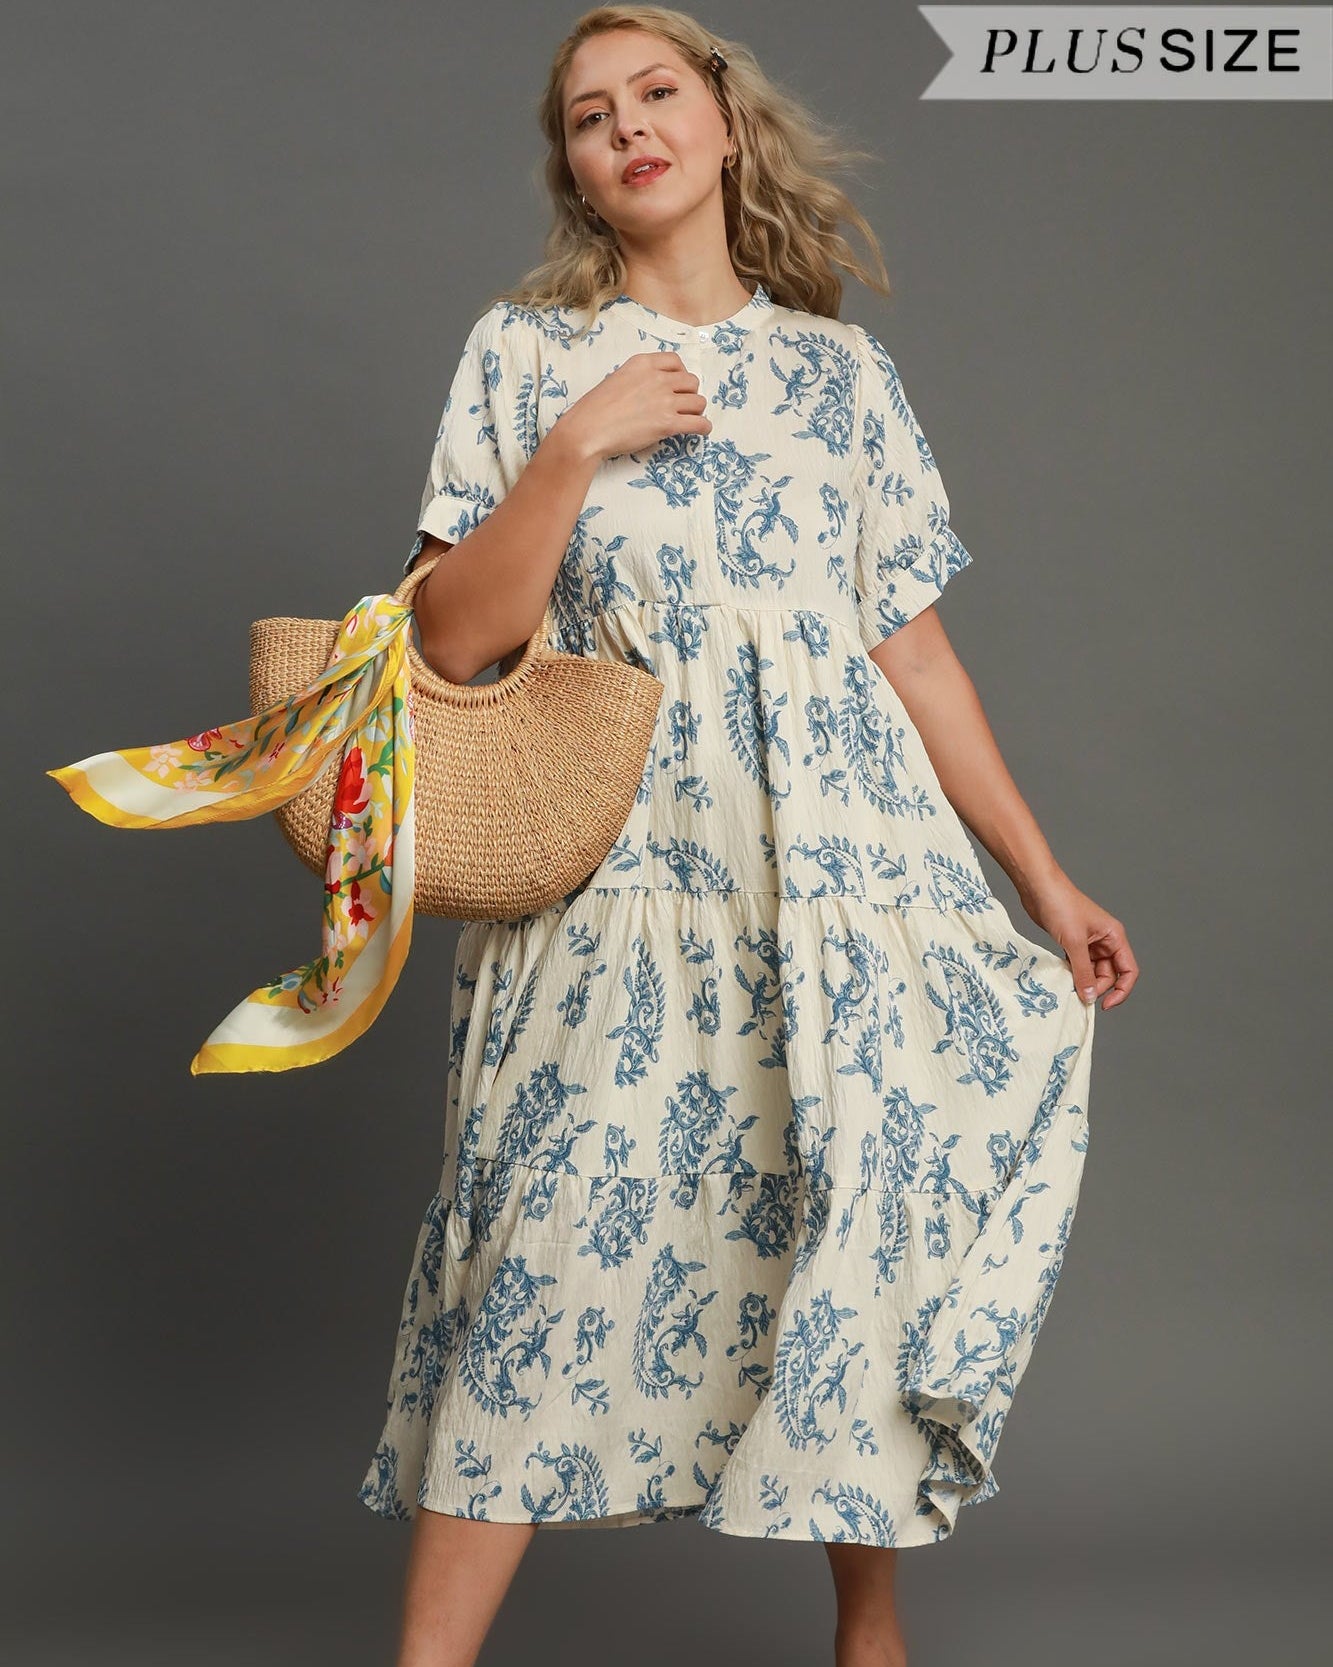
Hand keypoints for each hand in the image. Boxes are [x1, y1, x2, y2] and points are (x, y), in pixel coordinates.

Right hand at [557, 351, 710, 461]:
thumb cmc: (594, 409)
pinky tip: (700, 430)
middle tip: (682, 405)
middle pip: (691, 381)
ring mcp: (664, 400)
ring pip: (698, 402)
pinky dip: (703, 427)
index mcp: (643, 363)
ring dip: (696, 411)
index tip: (677, 385)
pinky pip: (699, 423)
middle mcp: (657, 378)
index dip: (680, 374)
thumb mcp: (616, 379)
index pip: (675, 361)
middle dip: (689, 393)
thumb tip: (651, 390)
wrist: (588, 429)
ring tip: (689, 419)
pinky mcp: (668, 423)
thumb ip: (638, 379)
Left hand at [1020, 874, 1138, 1010]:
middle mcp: (1106, 940)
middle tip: (1078, 994)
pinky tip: (1063, 977)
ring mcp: (1089, 942)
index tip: (1104, 1005)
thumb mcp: (1074, 942)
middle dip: (1097, 986)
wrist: (1039, 887)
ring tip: (1069, 986)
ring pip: (1093, 971)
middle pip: (1110, 974)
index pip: (1128, 971)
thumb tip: (1090, 996)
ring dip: (1084, 981)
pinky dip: (1074, 973)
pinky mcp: (1073, 942)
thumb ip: (1083, 972)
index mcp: (1114, 937)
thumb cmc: (1060, 906)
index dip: (1121, 991)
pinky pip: (1079, 965)